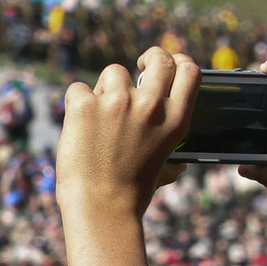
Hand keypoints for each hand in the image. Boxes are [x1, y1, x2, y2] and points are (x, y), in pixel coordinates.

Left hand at [55, 48, 197, 221]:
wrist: (100, 209)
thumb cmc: (131, 195)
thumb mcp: (162, 173)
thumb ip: (172, 160)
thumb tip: (181, 164)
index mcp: (175, 120)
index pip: (189, 72)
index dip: (179, 61)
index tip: (167, 64)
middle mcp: (151, 106)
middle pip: (159, 59)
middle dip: (150, 57)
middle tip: (138, 65)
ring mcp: (117, 102)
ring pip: (113, 72)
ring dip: (105, 89)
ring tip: (99, 118)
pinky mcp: (85, 105)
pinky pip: (79, 89)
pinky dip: (76, 104)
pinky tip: (78, 127)